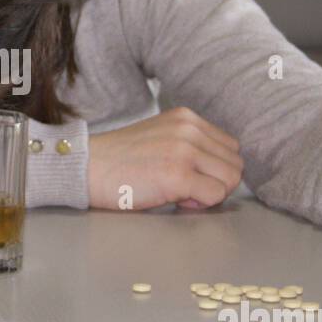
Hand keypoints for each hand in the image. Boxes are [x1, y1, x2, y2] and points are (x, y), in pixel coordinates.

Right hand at [87, 107, 242, 209]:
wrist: (86, 167)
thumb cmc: (119, 160)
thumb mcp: (161, 137)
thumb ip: (191, 144)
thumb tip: (221, 172)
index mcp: (186, 117)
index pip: (230, 147)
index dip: (213, 168)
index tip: (188, 175)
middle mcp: (189, 129)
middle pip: (235, 165)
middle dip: (215, 182)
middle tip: (184, 188)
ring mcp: (185, 151)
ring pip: (230, 180)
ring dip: (209, 193)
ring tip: (179, 193)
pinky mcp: (178, 175)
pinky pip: (215, 196)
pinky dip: (199, 204)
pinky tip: (173, 199)